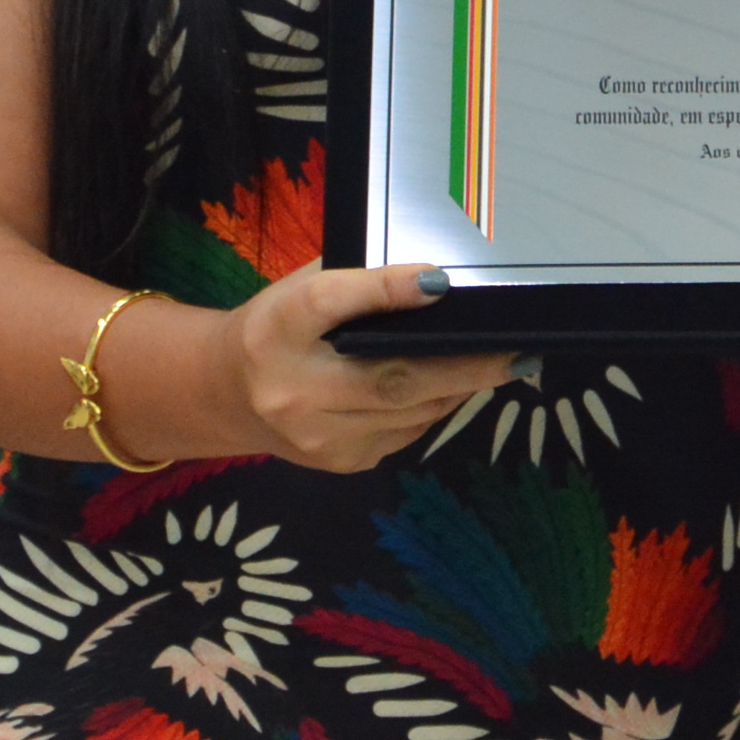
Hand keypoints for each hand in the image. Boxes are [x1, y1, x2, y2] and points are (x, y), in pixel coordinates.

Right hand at [197, 263, 513, 471]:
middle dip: (462, 365)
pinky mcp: (341, 463)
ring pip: (408, 411)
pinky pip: (407, 431)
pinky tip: (460, 385)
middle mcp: (291, 390)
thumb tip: (435, 276)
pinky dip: (438, 405)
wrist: (224, 394)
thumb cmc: (276, 326)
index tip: (439, 280)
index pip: (329, 304)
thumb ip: (356, 279)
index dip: (385, 291)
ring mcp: (317, 438)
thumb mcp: (299, 288)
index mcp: (276, 329)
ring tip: (504, 363)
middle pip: (388, 377)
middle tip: (515, 349)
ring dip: (461, 386)